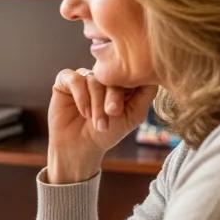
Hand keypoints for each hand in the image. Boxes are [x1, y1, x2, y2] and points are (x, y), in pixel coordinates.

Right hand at [47, 68, 155, 182]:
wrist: (80, 147)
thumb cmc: (108, 133)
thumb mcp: (134, 114)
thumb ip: (146, 93)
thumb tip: (154, 73)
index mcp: (120, 82)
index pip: (128, 72)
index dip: (128, 86)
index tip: (123, 108)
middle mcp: (102, 76)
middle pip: (111, 75)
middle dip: (112, 97)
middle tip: (112, 114)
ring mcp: (84, 77)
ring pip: (93, 79)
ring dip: (96, 103)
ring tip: (96, 122)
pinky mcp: (65, 80)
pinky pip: (74, 79)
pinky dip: (80, 96)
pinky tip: (83, 112)